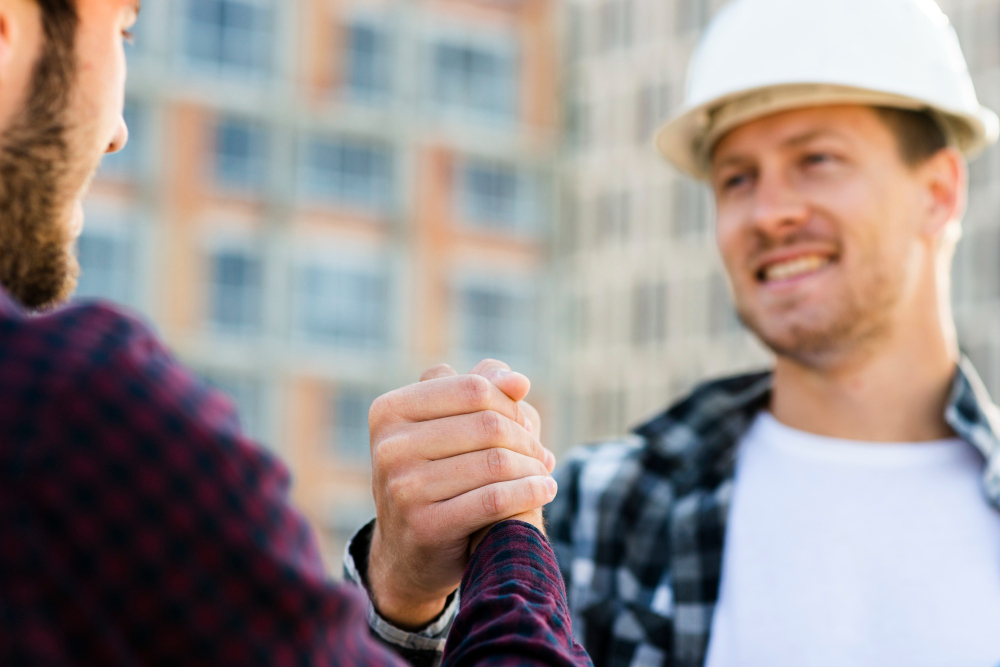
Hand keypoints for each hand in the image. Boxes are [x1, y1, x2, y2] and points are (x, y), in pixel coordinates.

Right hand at [367, 359, 557, 629]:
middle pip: (488, 425)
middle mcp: (389, 447)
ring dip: (532, 467)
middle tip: (539, 454)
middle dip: (525, 438)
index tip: (526, 422)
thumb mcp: (446, 427)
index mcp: (390, 411)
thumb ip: (480, 391)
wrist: (408, 553)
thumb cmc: (436, 474)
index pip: (473, 388)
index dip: (509, 404)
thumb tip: (518, 381)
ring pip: (496, 463)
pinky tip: (545, 490)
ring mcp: (403, 488)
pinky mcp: (425, 525)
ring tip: (543, 472)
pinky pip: (495, 500)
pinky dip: (530, 492)